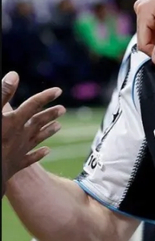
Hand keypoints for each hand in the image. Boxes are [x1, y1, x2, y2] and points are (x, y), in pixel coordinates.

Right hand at [2, 72, 64, 195]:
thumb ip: (2, 94)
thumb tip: (14, 74)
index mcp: (14, 122)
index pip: (33, 105)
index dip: (45, 97)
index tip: (58, 91)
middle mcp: (20, 136)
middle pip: (38, 122)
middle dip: (50, 115)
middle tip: (63, 109)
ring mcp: (18, 152)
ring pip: (37, 139)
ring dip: (48, 132)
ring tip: (60, 126)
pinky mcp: (14, 166)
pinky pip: (30, 159)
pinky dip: (39, 154)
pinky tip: (47, 151)